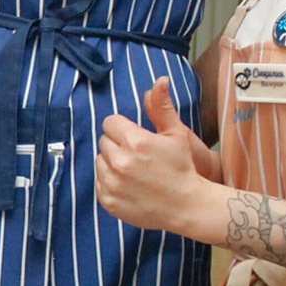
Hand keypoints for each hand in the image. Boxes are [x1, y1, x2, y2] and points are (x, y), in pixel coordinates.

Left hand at [96, 77, 223, 235]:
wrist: (186, 206)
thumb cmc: (182, 167)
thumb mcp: (176, 134)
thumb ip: (161, 106)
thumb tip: (160, 80)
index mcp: (136, 141)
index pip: (110, 123)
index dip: (123, 129)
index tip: (135, 138)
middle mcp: (120, 161)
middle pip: (104, 141)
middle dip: (118, 145)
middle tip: (138, 156)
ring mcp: (112, 182)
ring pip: (100, 161)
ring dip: (112, 163)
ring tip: (134, 171)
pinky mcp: (108, 200)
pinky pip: (99, 181)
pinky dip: (110, 182)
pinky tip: (129, 185)